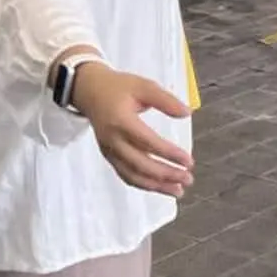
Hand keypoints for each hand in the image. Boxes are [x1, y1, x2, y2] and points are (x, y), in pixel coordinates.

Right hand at [70, 64, 194, 197]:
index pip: (148, 142)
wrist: (88, 91)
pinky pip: (125, 174)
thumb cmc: (118, 87)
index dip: (169, 154)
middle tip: (188, 179)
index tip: (188, 161)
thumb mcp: (143, 86)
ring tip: (178, 190)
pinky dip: (143, 183)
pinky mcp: (108, 155)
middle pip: (141, 164)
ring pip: (132, 175)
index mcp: (121, 121)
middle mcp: (113, 140)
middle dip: (166, 175)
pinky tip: (160, 187)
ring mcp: (109, 150)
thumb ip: (165, 100)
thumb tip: (186, 113)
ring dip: (156, 185)